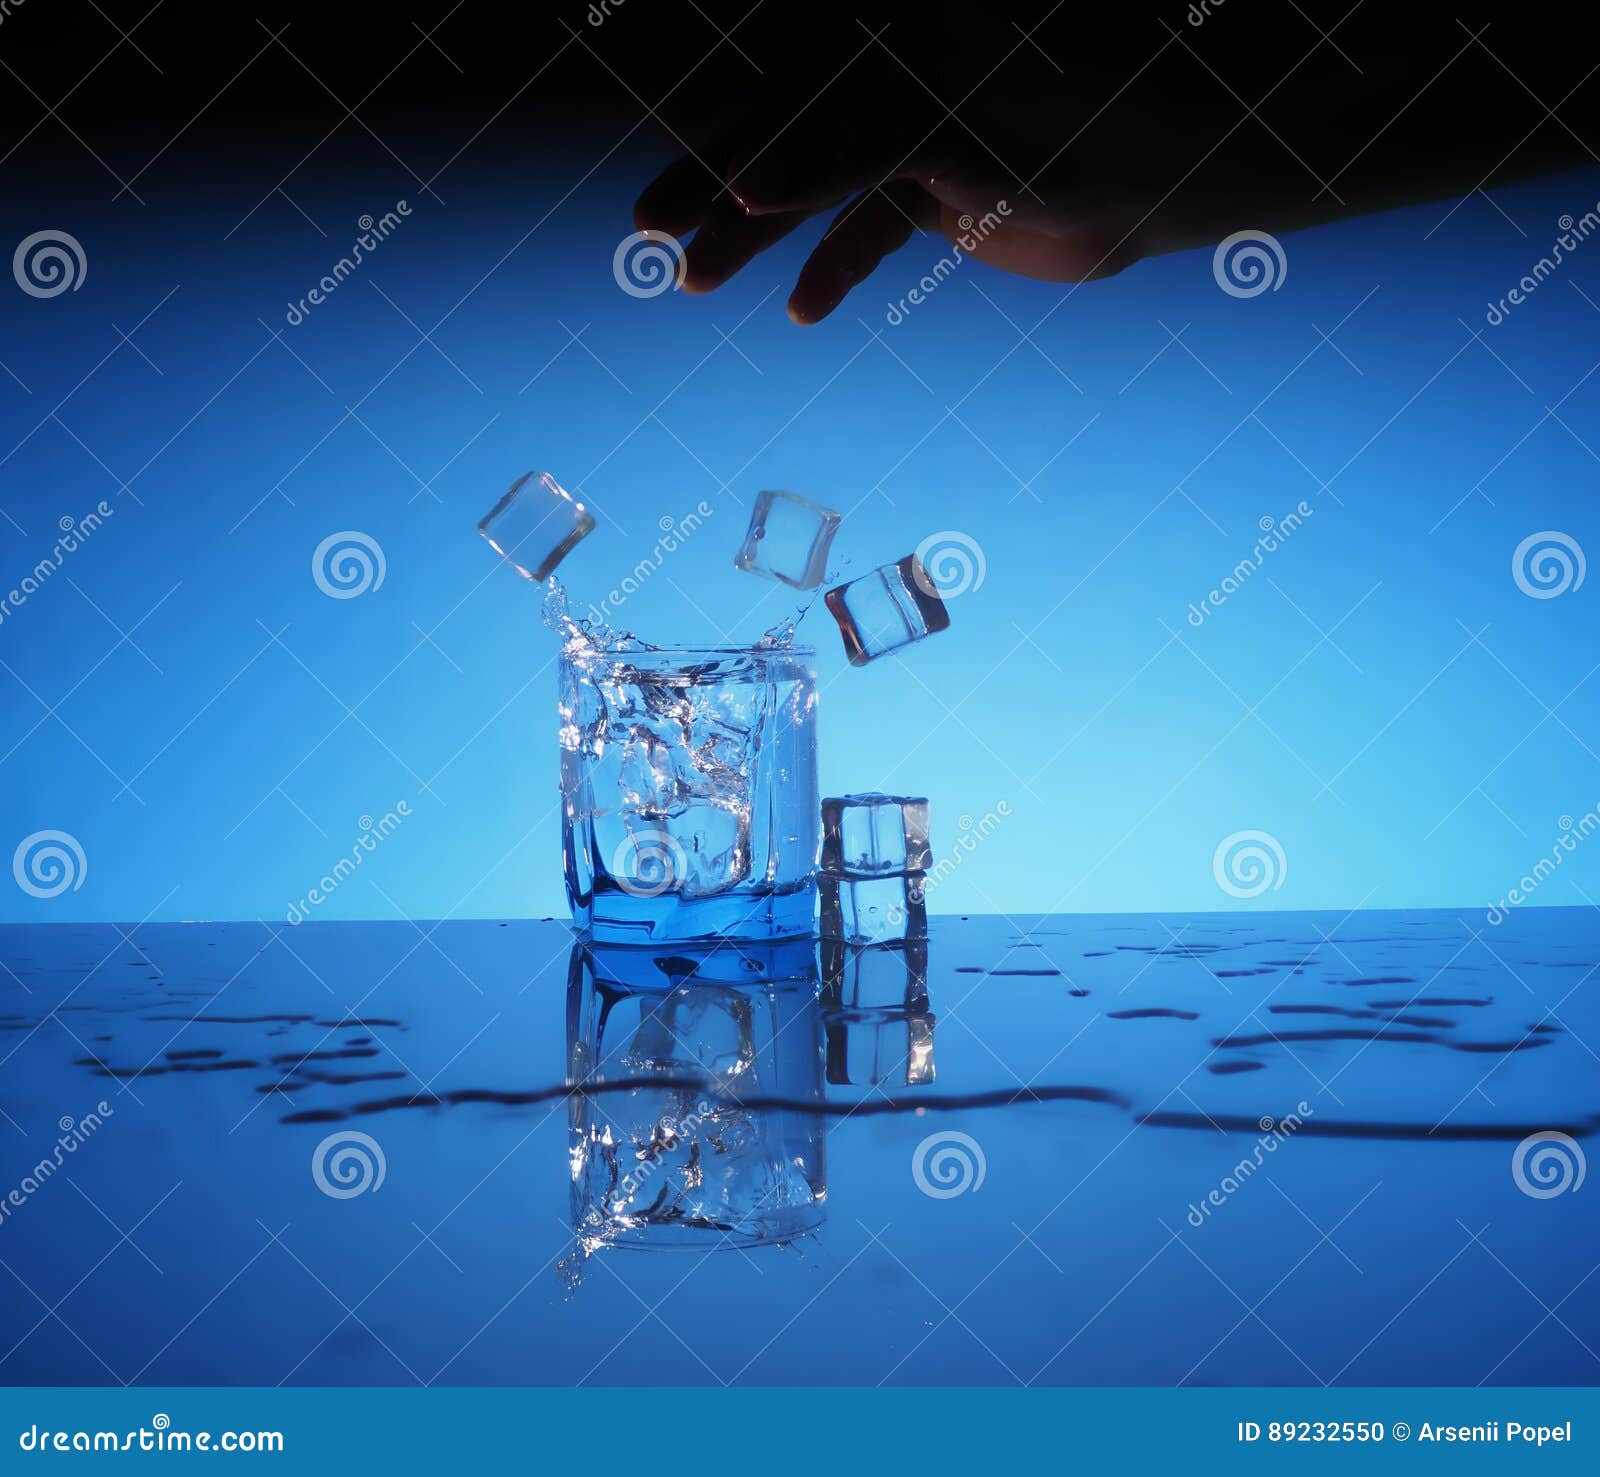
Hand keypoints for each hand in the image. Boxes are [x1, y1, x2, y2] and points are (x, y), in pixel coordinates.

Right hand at [633, 69, 1171, 324]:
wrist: (1165, 183)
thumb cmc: (1073, 132)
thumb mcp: (946, 139)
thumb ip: (842, 155)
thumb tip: (743, 190)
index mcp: (891, 39)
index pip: (784, 90)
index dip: (717, 146)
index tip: (666, 206)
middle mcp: (894, 74)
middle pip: (783, 132)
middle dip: (715, 188)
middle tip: (652, 237)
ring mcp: (912, 132)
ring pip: (814, 187)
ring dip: (759, 238)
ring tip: (697, 282)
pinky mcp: (936, 188)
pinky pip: (867, 228)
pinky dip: (836, 266)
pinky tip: (803, 311)